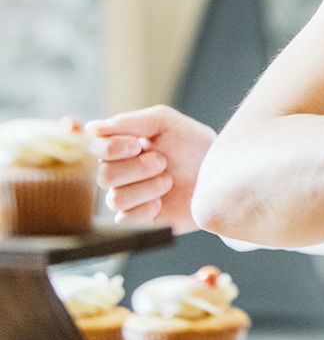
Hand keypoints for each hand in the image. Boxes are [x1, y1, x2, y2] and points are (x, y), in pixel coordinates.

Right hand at [86, 106, 215, 233]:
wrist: (217, 173)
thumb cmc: (191, 144)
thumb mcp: (164, 123)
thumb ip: (129, 122)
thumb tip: (91, 128)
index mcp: (119, 146)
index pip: (94, 148)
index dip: (112, 148)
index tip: (137, 145)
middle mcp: (117, 171)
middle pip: (105, 176)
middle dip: (140, 168)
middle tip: (163, 162)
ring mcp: (126, 195)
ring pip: (116, 198)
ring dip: (149, 187)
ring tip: (168, 180)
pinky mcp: (136, 218)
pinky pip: (126, 218)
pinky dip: (149, 207)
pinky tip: (163, 200)